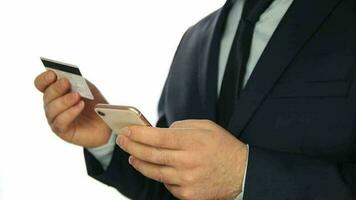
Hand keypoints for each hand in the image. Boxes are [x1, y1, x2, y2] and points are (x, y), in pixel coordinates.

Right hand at [34, 70, 110, 147]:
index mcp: (55, 92)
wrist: (107, 122)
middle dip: (56, 88)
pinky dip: (70, 112)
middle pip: (47, 95)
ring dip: (64, 100)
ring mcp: (55, 119)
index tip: (52, 73)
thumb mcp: (88, 88)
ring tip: (77, 96)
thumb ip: (78, 81)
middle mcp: (52, 105)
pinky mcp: (62, 131)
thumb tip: (67, 76)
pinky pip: (60, 121)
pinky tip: (80, 105)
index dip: (44, 79)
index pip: (41, 84)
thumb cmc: (94, 104)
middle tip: (66, 82)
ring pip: (52, 109)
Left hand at [117, 120, 247, 199]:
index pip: (156, 138)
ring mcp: (186, 181)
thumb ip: (181, 126)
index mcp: (191, 142)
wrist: (242, 174)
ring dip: (140, 163)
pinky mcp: (187, 194)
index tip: (126, 131)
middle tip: (122, 141)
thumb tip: (159, 132)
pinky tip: (159, 169)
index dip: (137, 134)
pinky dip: (160, 175)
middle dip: (131, 147)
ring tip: (133, 157)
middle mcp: (186, 162)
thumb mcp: (206, 127)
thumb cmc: (223, 146)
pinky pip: (166, 184)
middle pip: (150, 155)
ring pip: (154, 172)